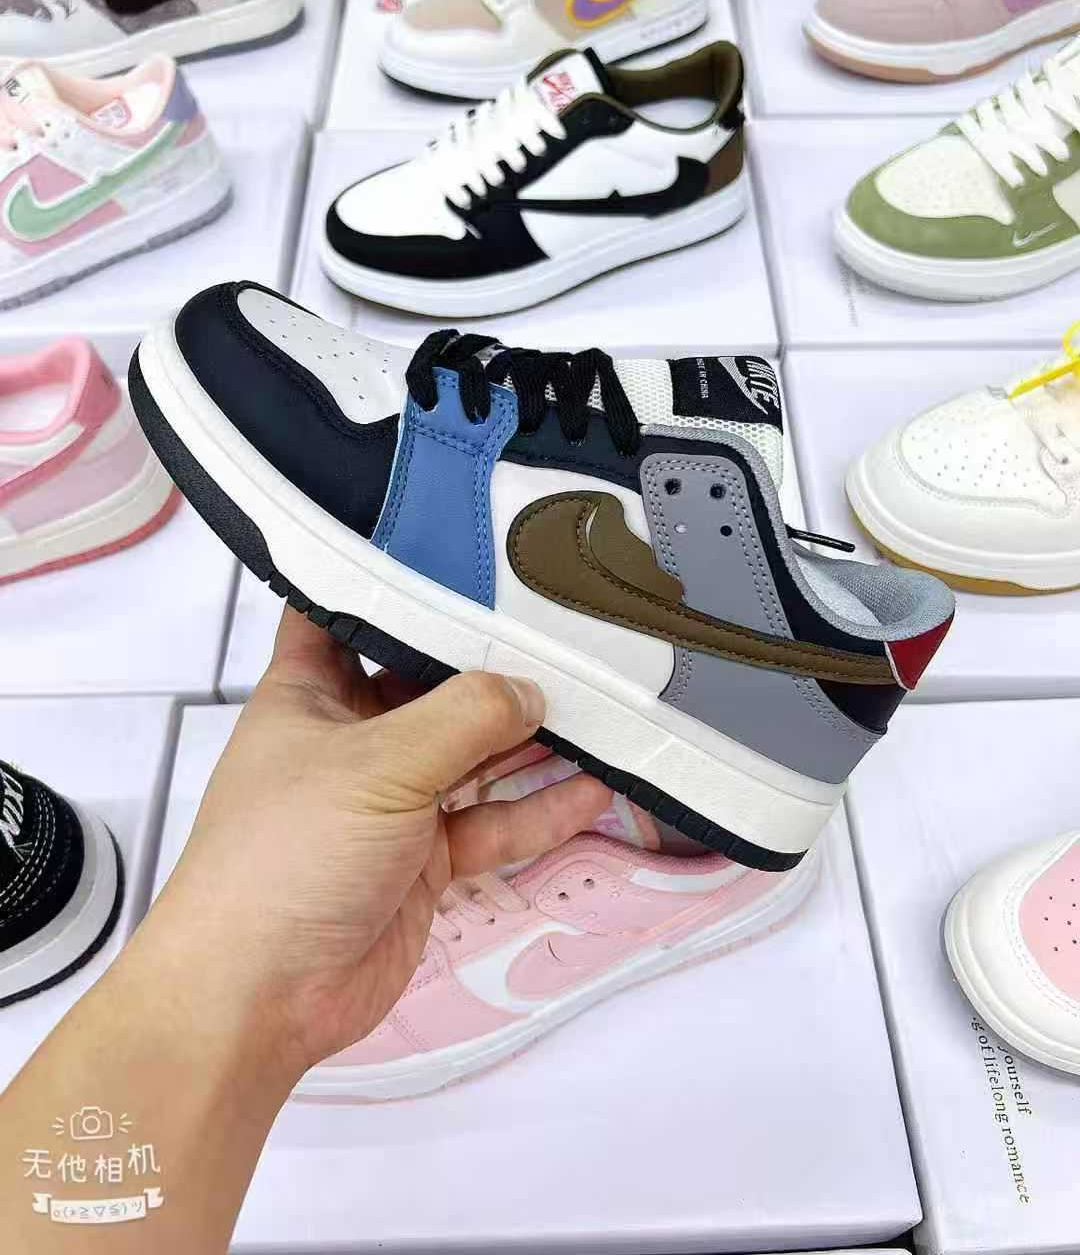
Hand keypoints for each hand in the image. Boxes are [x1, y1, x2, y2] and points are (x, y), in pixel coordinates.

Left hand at [148, 608, 610, 1079]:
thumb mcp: (378, 765)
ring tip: (600, 705)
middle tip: (565, 631)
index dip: (391, 580)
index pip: (345, 612)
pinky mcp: (425, 860)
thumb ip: (464, 717)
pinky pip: (491, 823)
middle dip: (489, 664)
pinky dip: (539, 810)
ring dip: (529, 739)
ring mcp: (391, 802)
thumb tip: (531, 691)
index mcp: (310, 692)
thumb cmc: (288, 855)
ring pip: (471, 755)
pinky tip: (593, 789)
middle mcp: (351, 738)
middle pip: (429, 684)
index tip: (459, 553)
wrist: (257, 999)